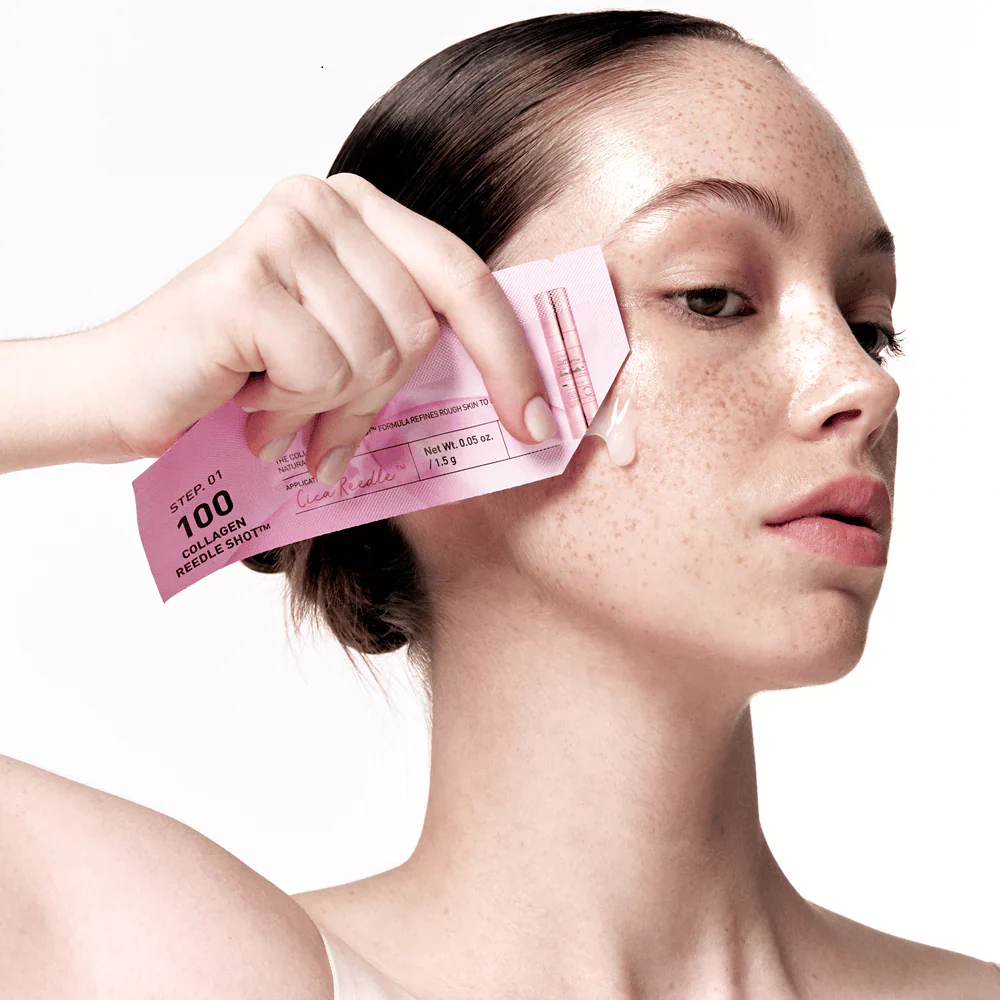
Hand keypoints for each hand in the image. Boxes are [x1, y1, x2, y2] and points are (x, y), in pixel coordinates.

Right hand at [94, 172, 555, 482]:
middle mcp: (323, 203)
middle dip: (375, 395)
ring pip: (375, 355)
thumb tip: (512, 408)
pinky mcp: (246, 278)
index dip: (507, 354)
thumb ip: (406, 357)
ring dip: (324, 403)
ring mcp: (284, 232)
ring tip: (272, 399)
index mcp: (358, 213)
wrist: (128, 391)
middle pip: (420, 329)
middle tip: (317, 410)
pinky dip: (289, 406)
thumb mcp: (342, 360)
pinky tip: (247, 398)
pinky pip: (322, 371)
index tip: (535, 421)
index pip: (465, 279)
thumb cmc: (239, 378)